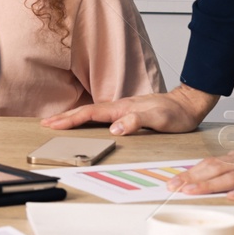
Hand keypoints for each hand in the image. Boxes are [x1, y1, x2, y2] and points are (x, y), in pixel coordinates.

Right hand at [42, 84, 216, 134]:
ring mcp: (121, 110)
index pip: (90, 114)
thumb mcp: (157, 119)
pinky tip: (84, 120)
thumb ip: (135, 122)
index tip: (53, 123)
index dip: (70, 119)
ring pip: (91, 112)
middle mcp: (119, 107)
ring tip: (58, 121)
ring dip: (72, 117)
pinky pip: (100, 115)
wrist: (187, 105)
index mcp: (122, 109)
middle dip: (64, 117)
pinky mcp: (126, 114)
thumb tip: (114, 129)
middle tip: (46, 122)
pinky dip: (86, 117)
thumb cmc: (174, 113)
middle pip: (86, 111)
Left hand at [167, 144, 233, 199]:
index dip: (193, 171)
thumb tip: (221, 176)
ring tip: (190, 191)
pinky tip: (232, 197)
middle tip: (172, 187)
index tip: (175, 180)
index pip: (214, 162)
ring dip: (210, 185)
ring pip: (233, 178)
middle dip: (192, 178)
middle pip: (217, 169)